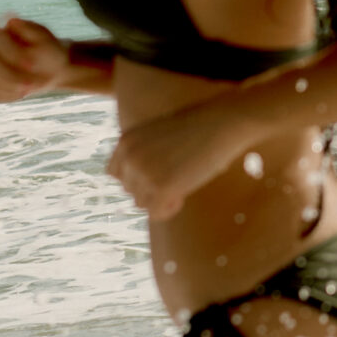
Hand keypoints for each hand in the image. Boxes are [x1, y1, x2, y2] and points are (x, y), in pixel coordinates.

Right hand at [0, 17, 69, 101]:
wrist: (51, 67)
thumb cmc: (47, 50)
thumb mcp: (45, 37)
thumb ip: (29, 28)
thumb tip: (11, 21)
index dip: (10, 51)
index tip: (31, 64)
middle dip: (7, 75)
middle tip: (30, 85)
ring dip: (9, 86)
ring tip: (31, 88)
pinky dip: (8, 95)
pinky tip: (23, 93)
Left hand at [105, 98, 254, 218]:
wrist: (221, 124)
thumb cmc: (198, 128)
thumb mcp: (159, 135)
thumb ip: (144, 155)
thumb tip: (143, 185)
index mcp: (126, 141)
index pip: (115, 173)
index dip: (135, 178)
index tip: (156, 176)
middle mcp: (129, 157)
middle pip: (130, 190)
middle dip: (150, 189)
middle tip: (176, 179)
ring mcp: (144, 173)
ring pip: (141, 203)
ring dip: (160, 199)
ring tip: (181, 186)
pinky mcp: (161, 188)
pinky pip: (155, 213)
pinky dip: (168, 210)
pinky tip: (182, 197)